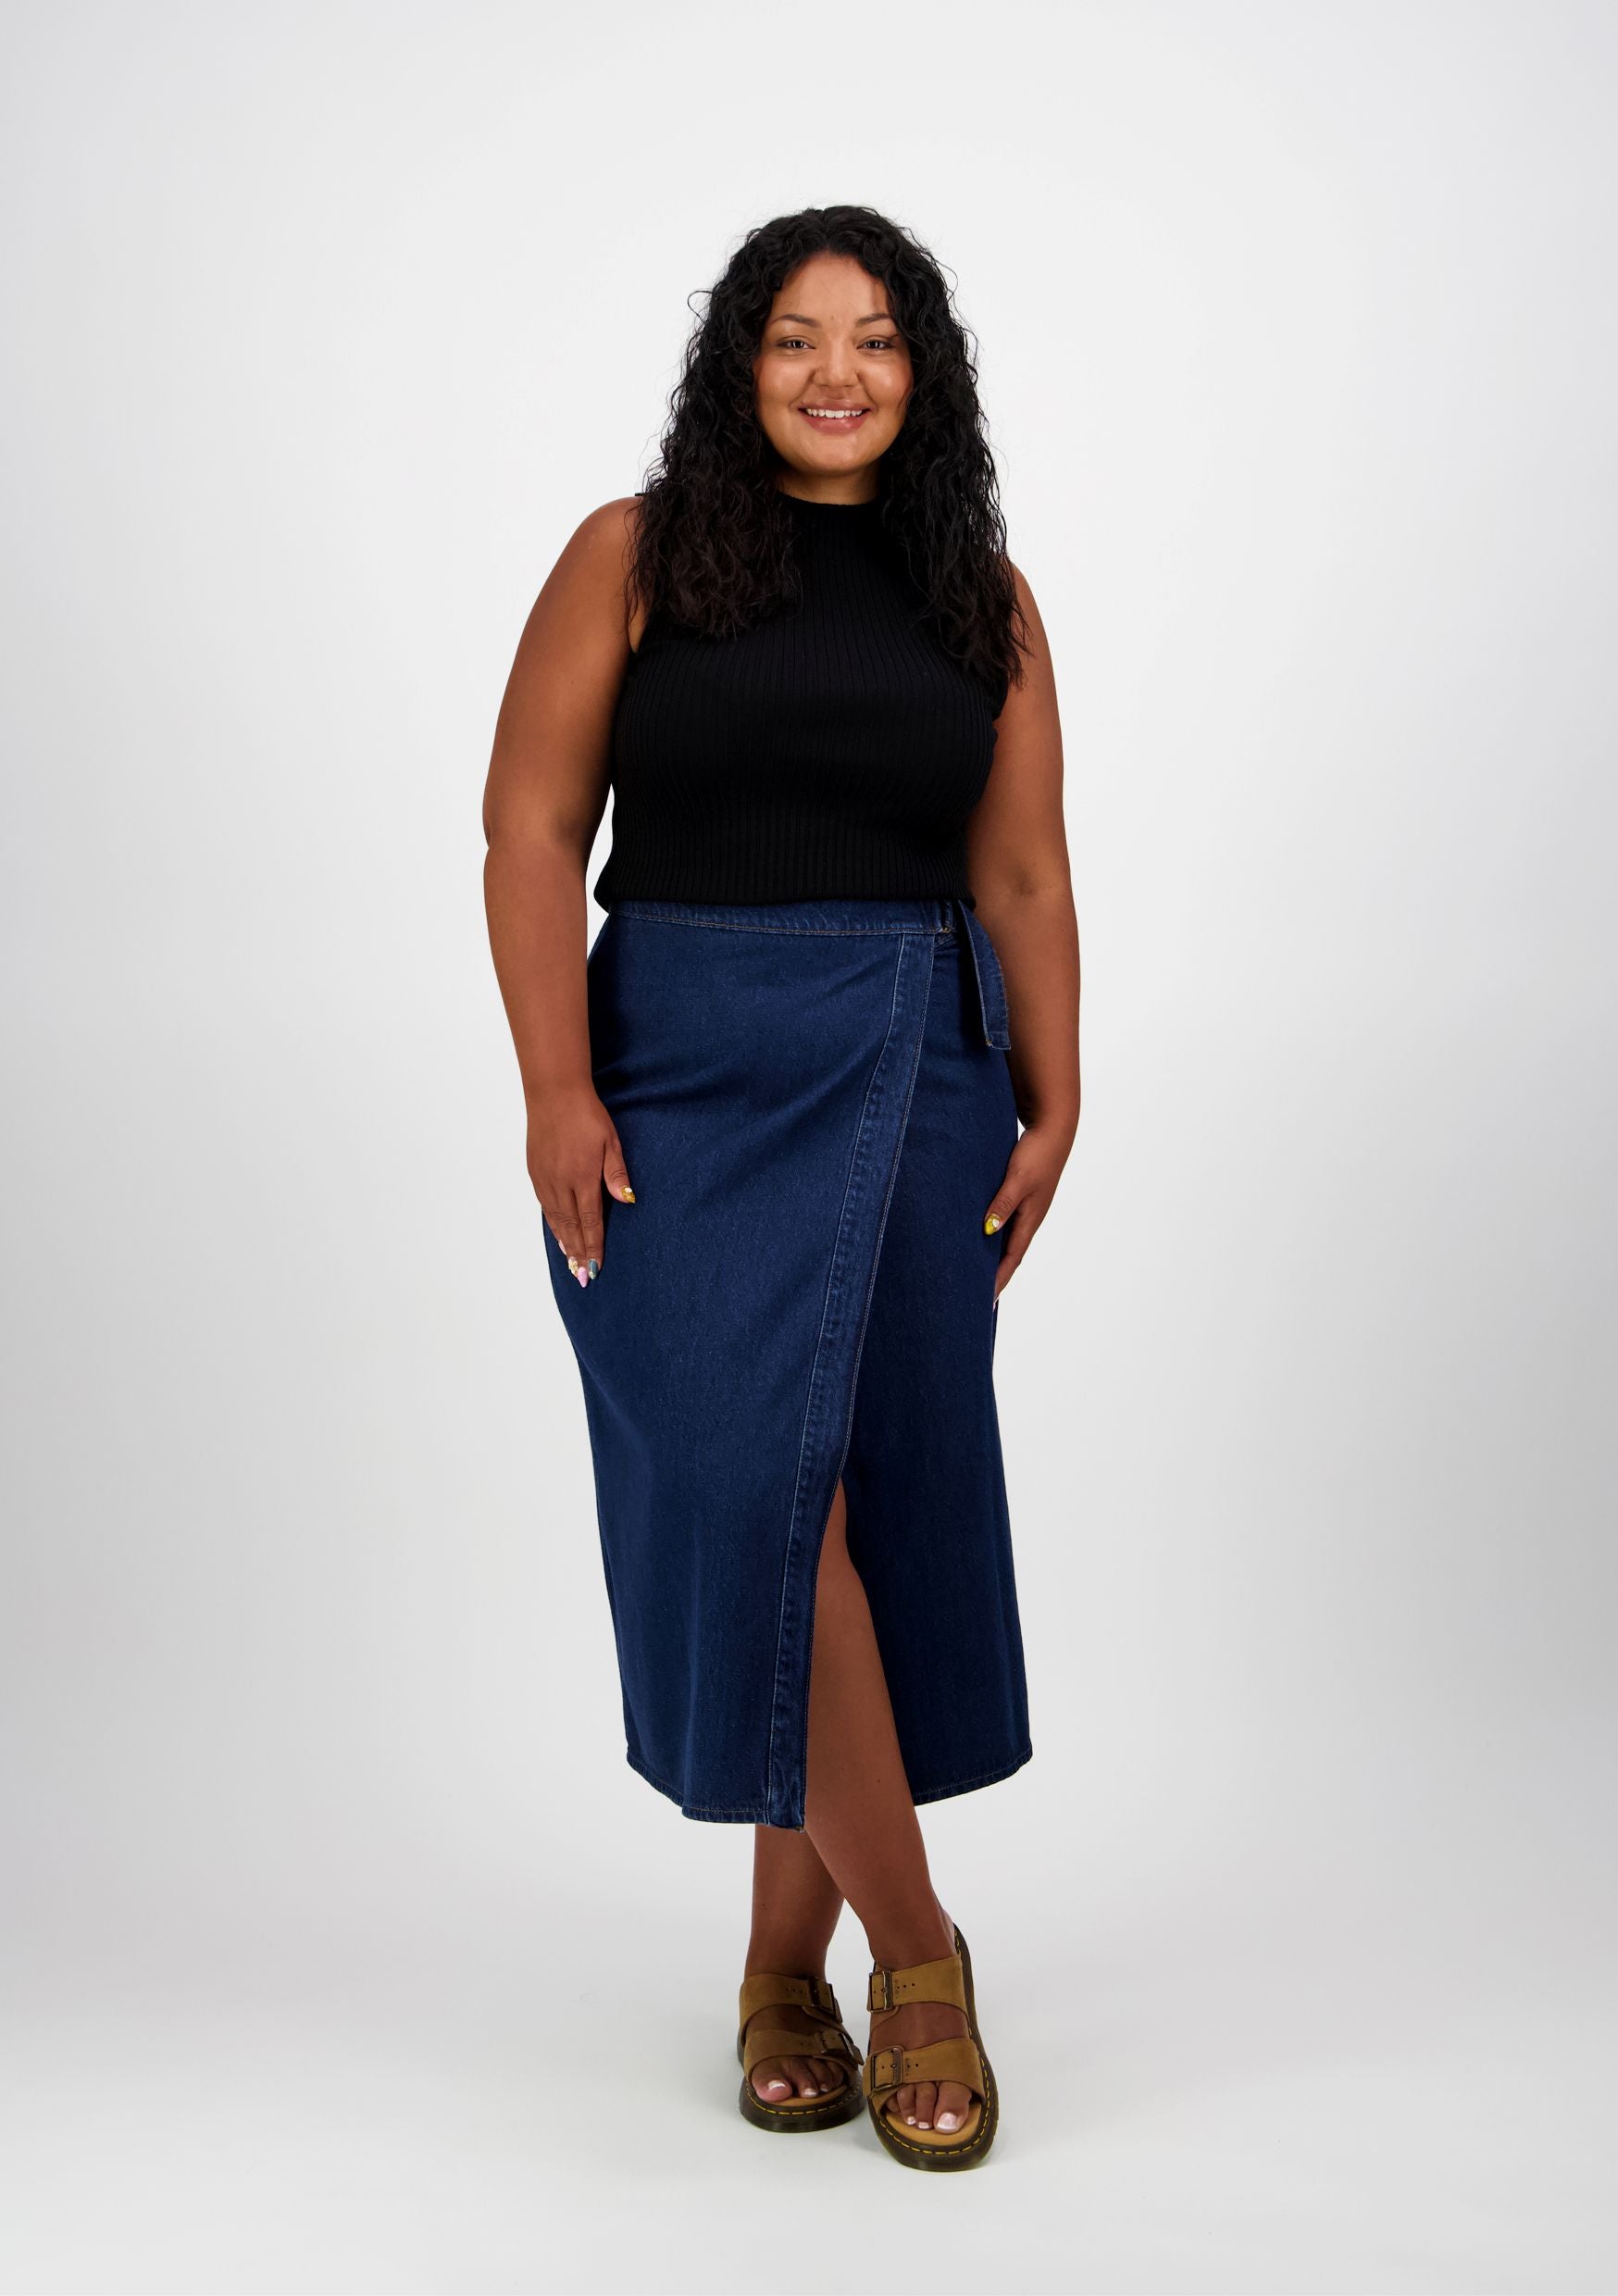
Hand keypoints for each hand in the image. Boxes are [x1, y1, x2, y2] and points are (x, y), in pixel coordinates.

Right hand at [527, 1082, 634, 1284]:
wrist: (553, 1093)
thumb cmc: (587, 1114)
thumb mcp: (611, 1141)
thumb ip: (617, 1174)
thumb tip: (627, 1201)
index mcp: (582, 1178)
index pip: (590, 1221)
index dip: (593, 1246)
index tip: (596, 1268)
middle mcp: (560, 1183)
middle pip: (571, 1227)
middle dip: (578, 1253)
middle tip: (582, 1276)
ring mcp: (545, 1178)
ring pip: (555, 1219)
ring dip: (564, 1242)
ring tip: (570, 1261)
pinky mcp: (535, 1171)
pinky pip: (544, 1205)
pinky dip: (552, 1224)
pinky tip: (557, 1232)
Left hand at [982, 1118, 1073, 1302]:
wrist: (1054, 1128)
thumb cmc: (1037, 1153)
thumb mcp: (1018, 1179)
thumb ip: (1002, 1204)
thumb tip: (987, 1231)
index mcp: (1030, 1219)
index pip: (1012, 1258)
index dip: (999, 1279)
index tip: (986, 1300)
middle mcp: (1030, 1217)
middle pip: (1011, 1254)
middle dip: (997, 1274)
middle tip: (979, 1294)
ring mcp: (1028, 1206)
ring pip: (1009, 1238)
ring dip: (996, 1255)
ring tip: (979, 1271)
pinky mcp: (1024, 1193)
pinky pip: (1008, 1221)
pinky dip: (996, 1233)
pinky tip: (985, 1234)